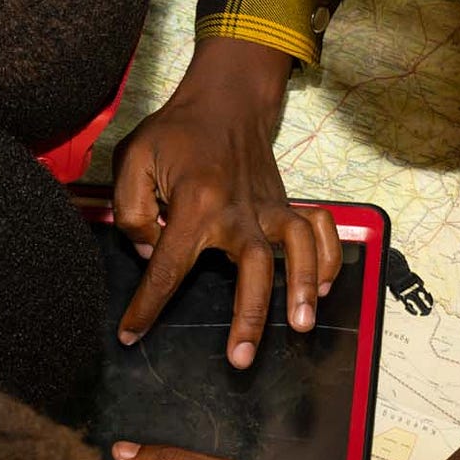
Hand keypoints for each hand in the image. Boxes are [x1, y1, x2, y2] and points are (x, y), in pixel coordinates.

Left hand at [113, 37, 341, 368]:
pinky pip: (318, 231)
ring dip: (302, 287)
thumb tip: (153, 254)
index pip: (170, 267)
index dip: (148, 306)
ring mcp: (269, 207)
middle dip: (248, 318)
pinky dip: (328, 257)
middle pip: (252, 270)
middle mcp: (239, 211)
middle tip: (239, 359)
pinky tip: (325, 289)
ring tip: (301, 325)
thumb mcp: (133, 160)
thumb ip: (131, 211)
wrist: (225, 99)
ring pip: (295, 250)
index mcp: (196, 204)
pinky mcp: (286, 204)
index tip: (131, 336)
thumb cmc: (174, 133)